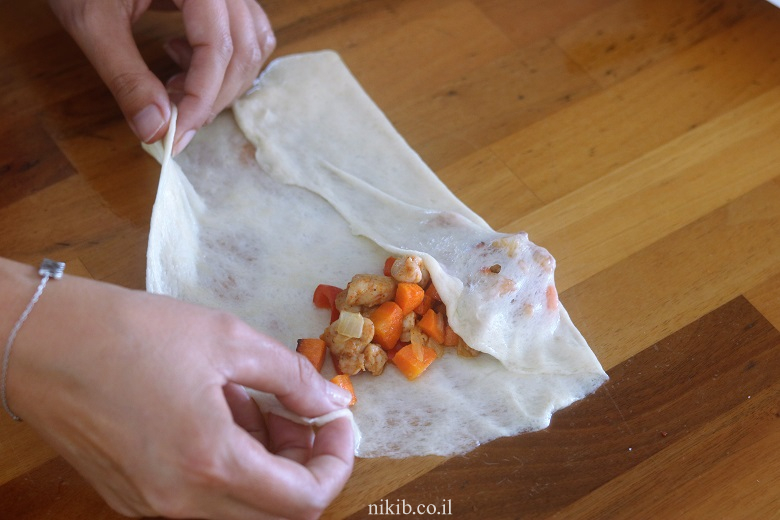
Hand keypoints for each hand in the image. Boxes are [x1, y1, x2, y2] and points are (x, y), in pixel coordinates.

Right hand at [2, 259, 352, 518]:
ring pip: (239, 506)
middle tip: (303, 413)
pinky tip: (220, 413)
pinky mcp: (133, 497)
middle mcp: (180, 502)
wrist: (41, 341)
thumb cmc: (130, 333)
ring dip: (267, 463)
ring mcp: (152, 506)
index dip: (336, 463)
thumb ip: (291, 379)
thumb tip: (330, 401)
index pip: (304, 501)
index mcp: (209, 465)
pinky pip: (202, 497)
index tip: (339, 423)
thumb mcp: (227, 340)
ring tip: (257, 404)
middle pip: (275, 512)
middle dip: (305, 464)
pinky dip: (229, 465)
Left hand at [48, 0, 275, 153]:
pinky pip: (247, 33)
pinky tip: (183, 58)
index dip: (202, 97)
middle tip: (175, 121)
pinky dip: (225, 61)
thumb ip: (126, 76)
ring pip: (253, 45)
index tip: (178, 134)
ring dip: (222, 81)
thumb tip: (156, 130)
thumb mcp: (93, 22)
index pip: (218, 47)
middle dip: (212, 97)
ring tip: (175, 85)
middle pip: (243, 50)